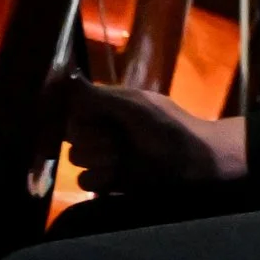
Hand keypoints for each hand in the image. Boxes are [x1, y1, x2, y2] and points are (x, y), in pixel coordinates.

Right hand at [62, 85, 243, 194]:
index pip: (73, 106)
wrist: (193, 163)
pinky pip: (85, 181)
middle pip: (71, 134)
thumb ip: (99, 95)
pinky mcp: (109, 181)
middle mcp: (104, 129)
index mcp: (109, 107)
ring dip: (96, 158)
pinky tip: (116, 174)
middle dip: (90, 138)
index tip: (81, 118)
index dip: (73, 113)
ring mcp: (105, 156)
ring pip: (76, 158)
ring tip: (120, 157)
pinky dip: (99, 178)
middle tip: (114, 140)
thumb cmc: (168, 127)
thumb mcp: (135, 105)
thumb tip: (67, 77)